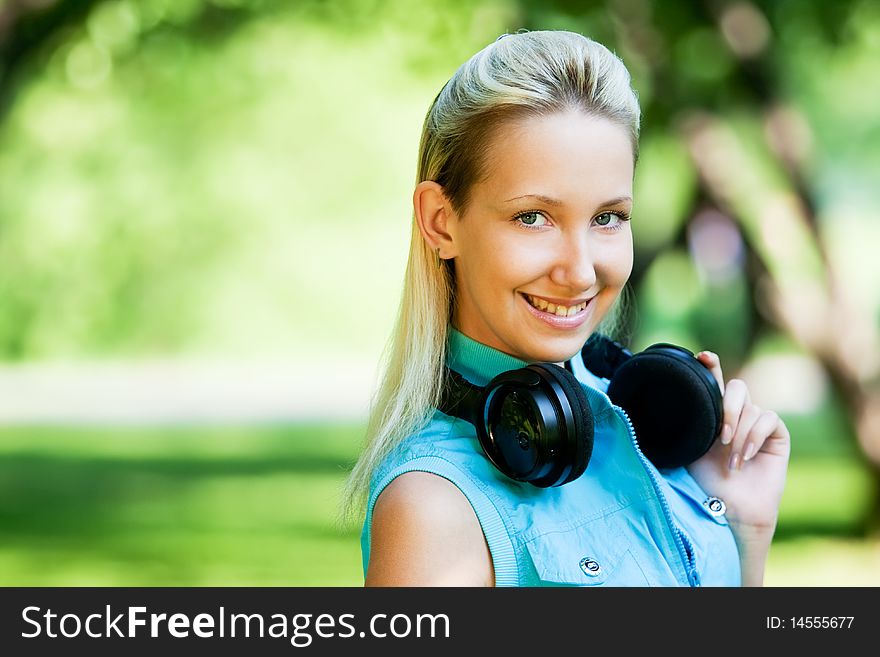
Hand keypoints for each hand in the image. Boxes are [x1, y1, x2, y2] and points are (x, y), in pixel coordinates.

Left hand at [685, 351, 790, 532]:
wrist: (729, 506)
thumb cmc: (705, 480)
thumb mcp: (688, 446)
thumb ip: (686, 422)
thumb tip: (665, 400)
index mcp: (713, 411)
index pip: (714, 380)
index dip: (710, 364)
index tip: (703, 357)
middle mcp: (737, 412)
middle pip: (737, 387)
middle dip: (727, 407)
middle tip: (719, 437)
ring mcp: (758, 422)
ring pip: (751, 408)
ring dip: (739, 435)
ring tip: (731, 461)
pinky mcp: (777, 434)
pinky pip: (768, 419)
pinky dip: (755, 437)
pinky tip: (746, 457)